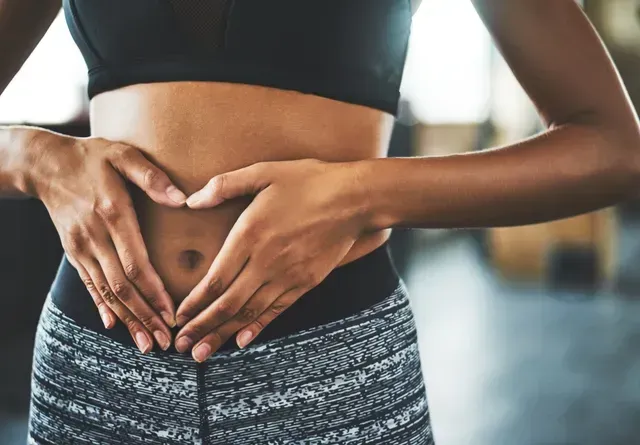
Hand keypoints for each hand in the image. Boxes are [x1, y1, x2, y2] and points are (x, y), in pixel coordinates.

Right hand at [27, 130, 186, 352]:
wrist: (44, 164)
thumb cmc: (92, 157)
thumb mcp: (123, 155)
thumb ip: (153, 177)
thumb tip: (183, 200)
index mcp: (112, 215)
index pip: (135, 265)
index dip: (154, 293)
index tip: (171, 315)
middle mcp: (95, 237)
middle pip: (122, 287)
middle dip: (145, 317)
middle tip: (164, 343)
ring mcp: (81, 247)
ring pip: (106, 292)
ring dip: (128, 320)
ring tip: (146, 344)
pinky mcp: (73, 252)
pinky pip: (89, 284)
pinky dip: (102, 305)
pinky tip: (113, 324)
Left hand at [173, 158, 370, 360]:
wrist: (354, 199)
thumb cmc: (308, 180)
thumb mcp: (264, 172)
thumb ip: (224, 185)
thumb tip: (191, 201)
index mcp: (250, 235)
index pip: (215, 279)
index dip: (193, 303)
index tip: (177, 318)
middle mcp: (266, 261)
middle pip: (228, 304)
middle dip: (201, 327)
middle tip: (180, 346)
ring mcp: (287, 275)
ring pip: (250, 313)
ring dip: (223, 334)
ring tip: (202, 354)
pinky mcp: (305, 282)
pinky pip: (277, 310)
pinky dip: (257, 327)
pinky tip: (242, 341)